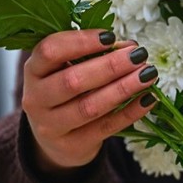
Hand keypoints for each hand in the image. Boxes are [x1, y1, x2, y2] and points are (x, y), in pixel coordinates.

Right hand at [21, 29, 157, 177]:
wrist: (55, 140)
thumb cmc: (66, 93)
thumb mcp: (66, 70)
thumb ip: (91, 55)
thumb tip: (129, 47)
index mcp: (33, 70)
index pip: (50, 51)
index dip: (81, 42)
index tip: (111, 37)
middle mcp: (35, 98)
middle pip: (72, 81)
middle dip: (110, 66)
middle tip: (138, 55)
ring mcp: (51, 126)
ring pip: (89, 107)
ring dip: (123, 88)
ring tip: (148, 74)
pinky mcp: (72, 146)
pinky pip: (105, 127)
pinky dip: (130, 112)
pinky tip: (148, 99)